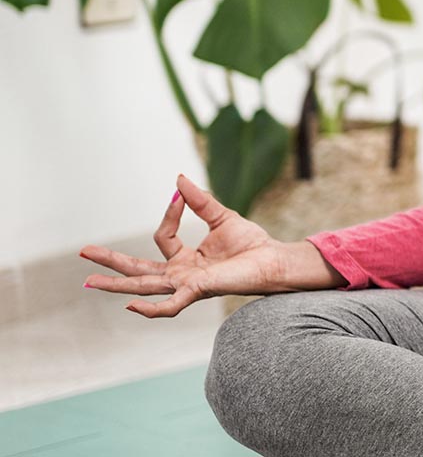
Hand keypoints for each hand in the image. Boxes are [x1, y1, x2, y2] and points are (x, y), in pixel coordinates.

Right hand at [80, 173, 285, 317]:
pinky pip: (170, 305)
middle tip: (83, 254)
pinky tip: (131, 305)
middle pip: (138, 270)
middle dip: (111, 263)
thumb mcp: (221, 216)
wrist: (274, 259)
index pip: (162, 238)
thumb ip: (199, 200)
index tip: (178, 197)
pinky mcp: (199, 291)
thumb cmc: (251, 243)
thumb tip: (178, 180)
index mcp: (186, 258)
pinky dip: (151, 307)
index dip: (168, 216)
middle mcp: (181, 274)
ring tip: (89, 281)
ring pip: (145, 287)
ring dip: (117, 285)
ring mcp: (187, 285)